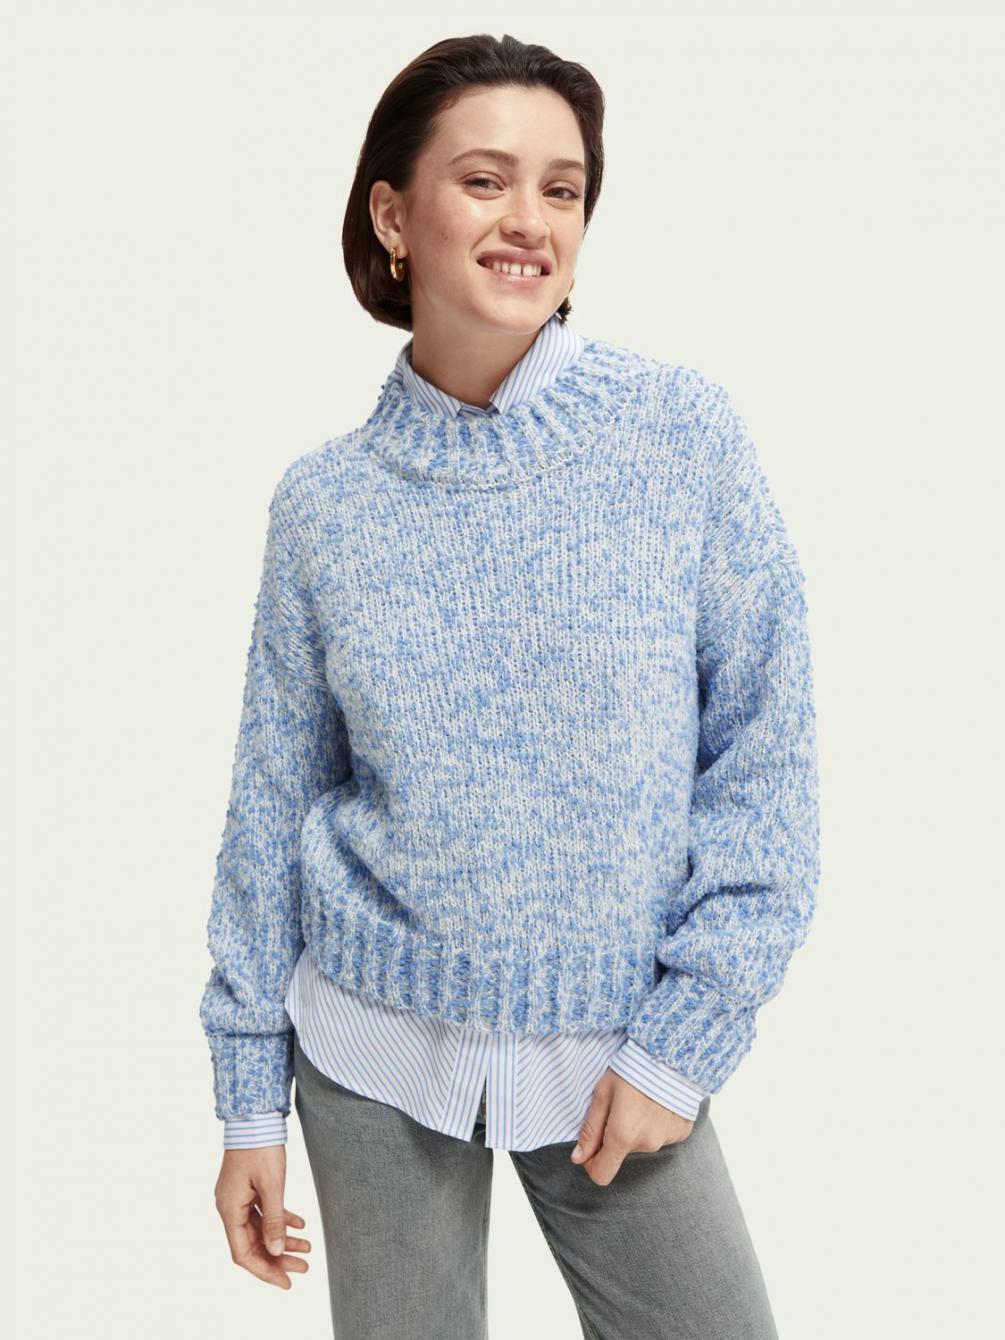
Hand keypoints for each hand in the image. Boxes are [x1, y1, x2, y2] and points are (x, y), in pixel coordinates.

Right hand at [214, 1144, 310, 1288]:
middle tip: (304, 1266)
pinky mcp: (247, 1188)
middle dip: (278, 1258)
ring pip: (261, 1229)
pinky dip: (281, 1219)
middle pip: (253, 1244)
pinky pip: (263, 1212)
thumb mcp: (272, 1185)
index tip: (287, 1282)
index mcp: (229, 1210)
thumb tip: (277, 1252)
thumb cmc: (261, 1148)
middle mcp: (230, 1207)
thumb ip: (274, 1220)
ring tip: (307, 1247)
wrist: (255, 1117)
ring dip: (283, 1239)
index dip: (265, 1271)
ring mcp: (238, 1198)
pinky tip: (301, 1224)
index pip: (244, 1253)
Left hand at [570, 1068, 694, 1185]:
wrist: (671, 1054)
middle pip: (622, 1152)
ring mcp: (666, 1140)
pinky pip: (662, 1135)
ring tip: (641, 1099)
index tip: (592, 1145)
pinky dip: (656, 1123)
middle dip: (616, 1134)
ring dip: (637, 1127)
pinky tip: (657, 1102)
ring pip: (642, 1142)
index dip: (592, 1163)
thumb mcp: (603, 1093)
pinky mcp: (681, 1132)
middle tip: (620, 1104)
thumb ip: (590, 1129)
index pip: (602, 1174)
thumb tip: (578, 1158)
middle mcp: (647, 1144)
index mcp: (622, 1136)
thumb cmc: (632, 1070)